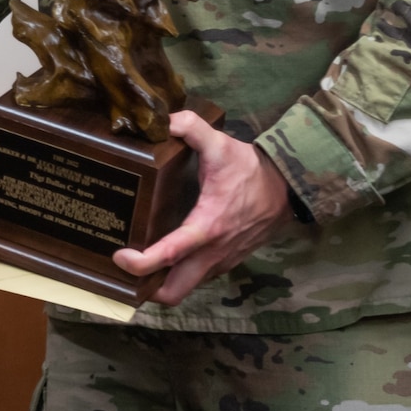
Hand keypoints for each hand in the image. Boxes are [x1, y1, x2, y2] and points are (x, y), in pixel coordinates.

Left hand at [111, 109, 292, 305]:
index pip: (170, 255)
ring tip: (135, 266)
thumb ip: (191, 127)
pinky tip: (163, 257)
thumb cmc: (252, 170)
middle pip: (175, 291)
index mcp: (207, 227)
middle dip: (146, 290)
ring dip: (160, 283)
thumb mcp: (220, 144)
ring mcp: (221, 261)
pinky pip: (197, 278)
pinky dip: (177, 275)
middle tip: (123, 271)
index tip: (120, 257)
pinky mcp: (226, 261)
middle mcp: (213, 253)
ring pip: (185, 287)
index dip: (141, 264)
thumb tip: (162, 119)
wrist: (290, 188)